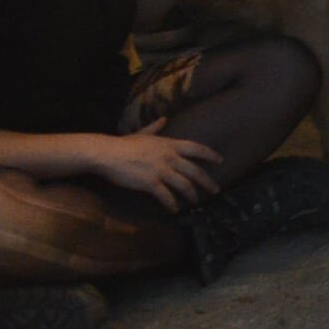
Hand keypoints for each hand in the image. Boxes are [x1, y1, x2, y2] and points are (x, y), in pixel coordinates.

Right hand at [86, 130, 225, 208]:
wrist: (107, 153)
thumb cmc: (123, 144)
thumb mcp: (142, 134)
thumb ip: (155, 128)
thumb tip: (164, 119)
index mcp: (169, 144)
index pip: (197, 148)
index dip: (210, 155)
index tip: (220, 161)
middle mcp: (170, 157)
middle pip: (195, 171)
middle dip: (208, 181)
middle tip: (216, 190)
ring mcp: (161, 170)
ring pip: (184, 185)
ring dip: (192, 195)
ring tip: (196, 201)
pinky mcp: (151, 183)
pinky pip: (166, 196)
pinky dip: (172, 204)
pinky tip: (175, 210)